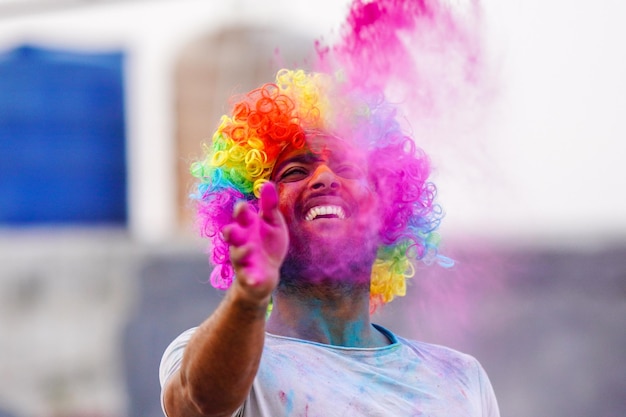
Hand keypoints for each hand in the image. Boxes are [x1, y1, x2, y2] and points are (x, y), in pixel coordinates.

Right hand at [222, 182, 288, 301]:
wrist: (266, 275)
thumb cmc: (267, 244)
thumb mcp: (272, 223)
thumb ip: (269, 205)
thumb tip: (267, 182)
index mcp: (247, 226)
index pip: (241, 216)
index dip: (241, 211)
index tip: (243, 206)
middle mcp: (241, 242)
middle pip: (232, 235)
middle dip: (231, 232)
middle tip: (230, 230)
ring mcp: (244, 260)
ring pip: (238, 255)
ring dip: (242, 252)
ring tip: (249, 248)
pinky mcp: (250, 277)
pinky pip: (248, 278)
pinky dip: (251, 278)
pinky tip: (255, 279)